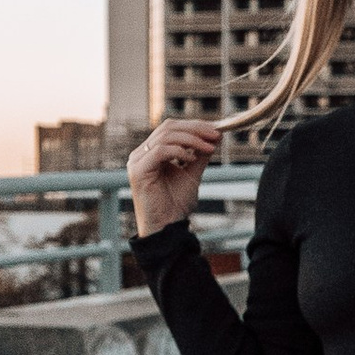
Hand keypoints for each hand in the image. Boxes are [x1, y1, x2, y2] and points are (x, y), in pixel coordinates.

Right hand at [128, 116, 221, 234]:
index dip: (194, 126)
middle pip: (168, 127)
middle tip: (216, 134)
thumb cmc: (175, 205)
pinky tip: (192, 159)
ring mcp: (137, 161)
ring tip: (209, 148)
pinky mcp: (138, 171)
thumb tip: (214, 136)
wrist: (166, 228)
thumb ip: (200, 155)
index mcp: (151, 153)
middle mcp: (141, 154)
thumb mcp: (191, 174)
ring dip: (192, 139)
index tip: (216, 130)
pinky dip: (179, 151)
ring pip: (166, 136)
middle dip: (195, 129)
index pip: (171, 128)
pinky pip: (160, 151)